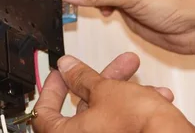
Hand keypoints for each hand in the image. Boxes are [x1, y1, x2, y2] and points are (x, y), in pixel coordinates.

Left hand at [33, 55, 194, 132]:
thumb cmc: (140, 127)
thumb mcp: (106, 90)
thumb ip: (81, 77)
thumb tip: (67, 67)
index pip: (43, 111)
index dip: (53, 87)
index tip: (62, 74)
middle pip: (80, 112)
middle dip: (101, 83)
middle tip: (110, 67)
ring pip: (105, 119)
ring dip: (122, 94)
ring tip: (139, 79)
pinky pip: (119, 129)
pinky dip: (130, 113)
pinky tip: (151, 97)